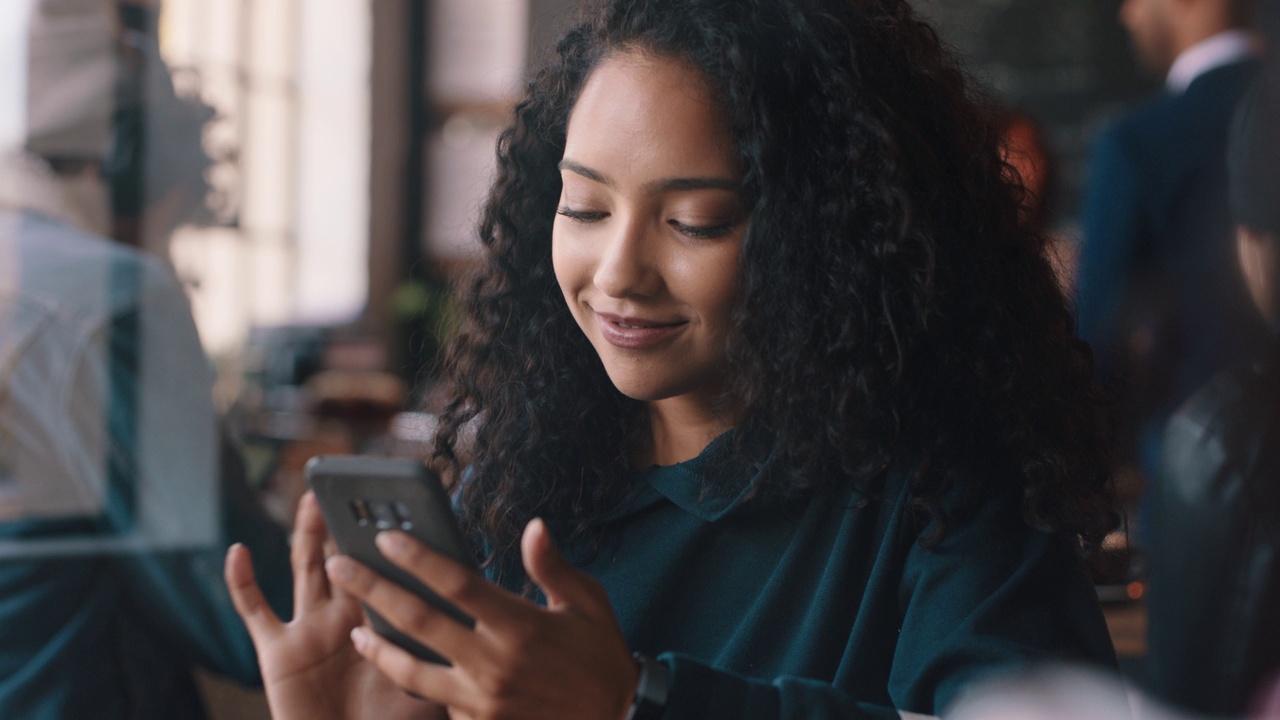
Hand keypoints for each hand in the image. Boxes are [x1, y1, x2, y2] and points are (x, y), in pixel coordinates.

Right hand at [225, 492, 442, 719]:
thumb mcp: (427, 693)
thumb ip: (446, 659)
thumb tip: (484, 630)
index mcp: (381, 622)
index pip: (389, 569)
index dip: (393, 538)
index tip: (407, 503)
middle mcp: (344, 617)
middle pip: (348, 557)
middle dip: (351, 522)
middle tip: (359, 486)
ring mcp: (309, 630)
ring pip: (307, 568)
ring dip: (308, 533)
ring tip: (312, 498)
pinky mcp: (276, 652)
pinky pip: (255, 611)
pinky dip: (242, 582)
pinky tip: (238, 552)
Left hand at [326, 518, 639, 719]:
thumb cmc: (601, 656)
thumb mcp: (588, 604)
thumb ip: (552, 566)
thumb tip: (533, 526)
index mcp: (521, 625)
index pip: (456, 584)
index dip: (418, 559)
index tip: (386, 537)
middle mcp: (495, 663)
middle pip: (420, 621)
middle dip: (373, 589)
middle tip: (340, 565)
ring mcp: (483, 700)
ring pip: (414, 671)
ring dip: (378, 646)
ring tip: (355, 627)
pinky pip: (437, 702)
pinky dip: (415, 683)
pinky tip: (398, 665)